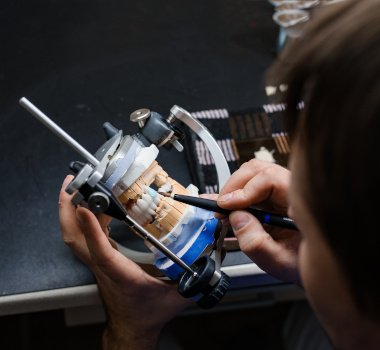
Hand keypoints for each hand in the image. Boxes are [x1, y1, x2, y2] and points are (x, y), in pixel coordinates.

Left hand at [58, 175, 189, 349]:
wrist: (132, 327)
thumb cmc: (147, 313)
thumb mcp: (177, 296)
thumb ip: (195, 277)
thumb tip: (211, 256)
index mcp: (121, 274)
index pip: (101, 252)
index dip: (92, 229)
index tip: (87, 207)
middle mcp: (103, 266)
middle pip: (75, 237)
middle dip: (68, 208)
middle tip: (73, 183)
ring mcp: (97, 263)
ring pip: (74, 236)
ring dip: (70, 210)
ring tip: (75, 188)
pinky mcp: (99, 260)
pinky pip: (82, 236)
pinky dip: (82, 217)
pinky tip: (89, 205)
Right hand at [217, 159, 300, 283]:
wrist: (316, 266)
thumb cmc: (303, 264)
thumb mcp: (278, 261)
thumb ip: (255, 243)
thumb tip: (236, 217)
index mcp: (301, 203)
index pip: (270, 179)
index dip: (244, 190)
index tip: (226, 205)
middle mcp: (294, 191)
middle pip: (259, 170)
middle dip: (234, 186)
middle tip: (221, 206)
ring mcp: (284, 191)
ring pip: (254, 175)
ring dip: (234, 190)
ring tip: (224, 209)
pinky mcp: (275, 195)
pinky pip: (252, 186)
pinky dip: (237, 196)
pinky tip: (228, 209)